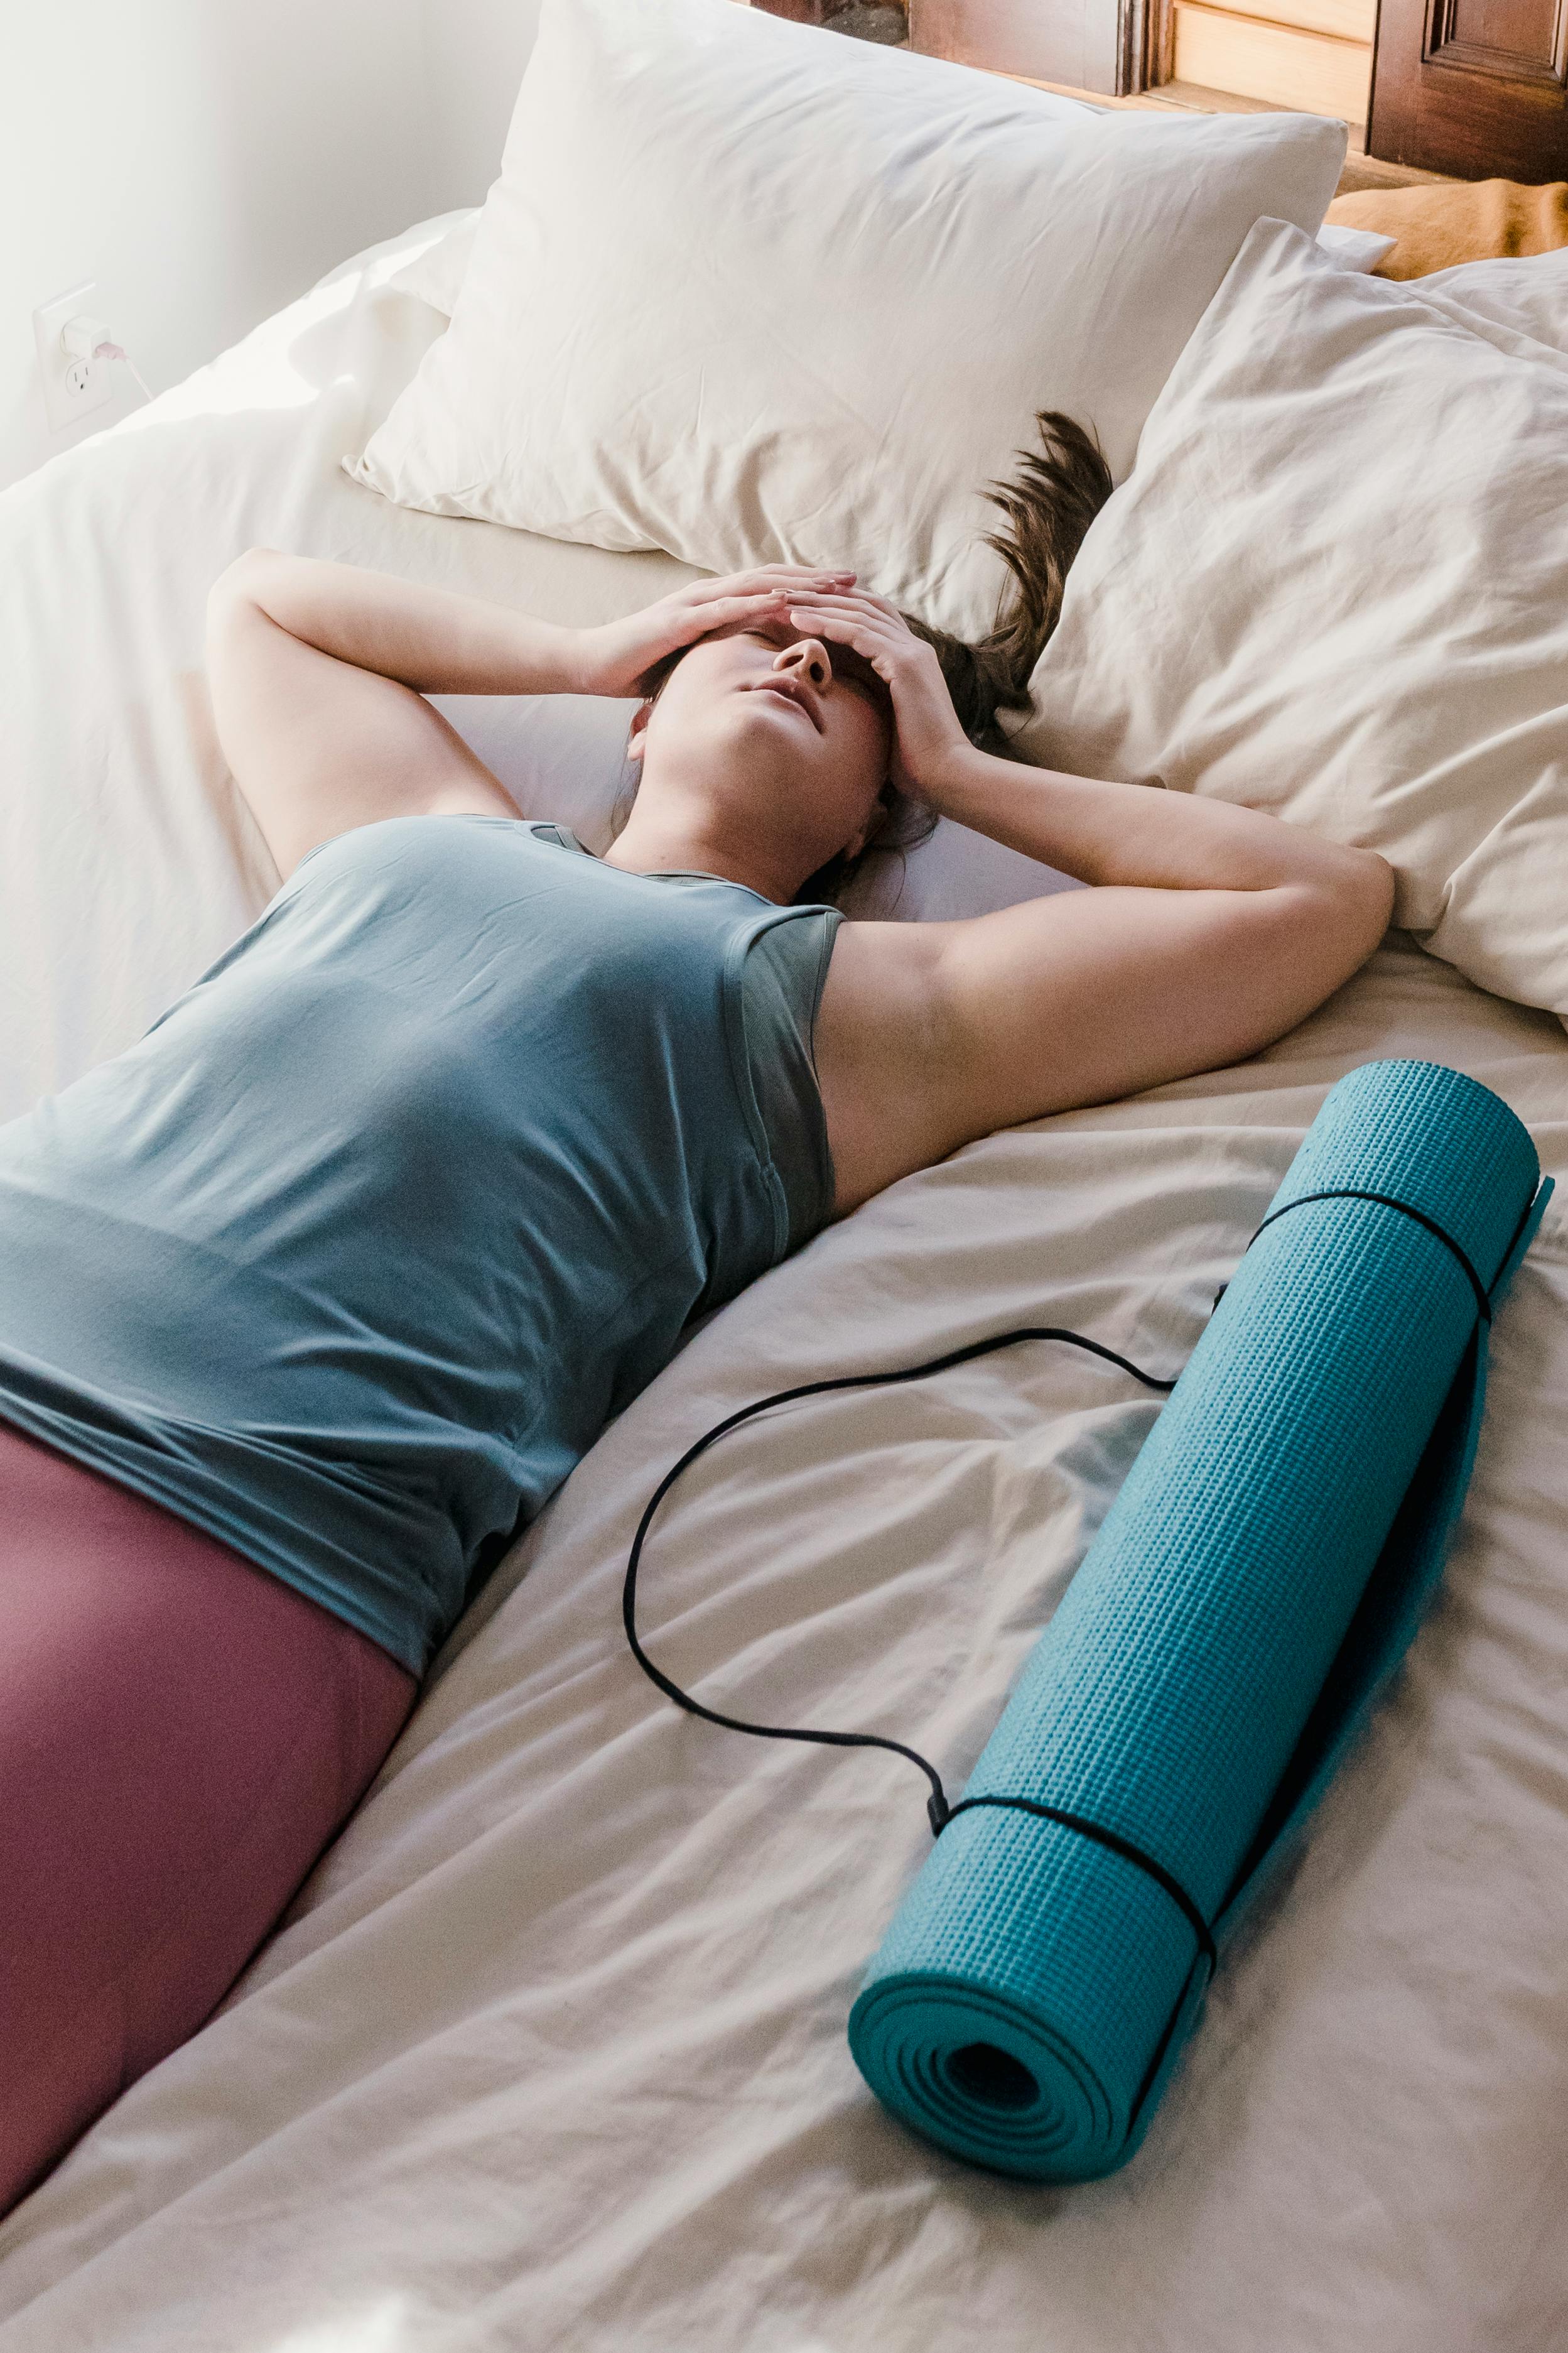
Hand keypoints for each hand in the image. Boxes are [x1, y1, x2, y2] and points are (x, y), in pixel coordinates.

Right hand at [570, 564, 860, 700]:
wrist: (591, 664)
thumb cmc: (639, 668)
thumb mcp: (693, 665)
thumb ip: (722, 660)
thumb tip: (753, 676)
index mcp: (715, 605)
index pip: (771, 589)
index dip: (809, 588)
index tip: (846, 592)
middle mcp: (708, 596)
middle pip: (772, 579)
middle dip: (814, 578)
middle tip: (854, 578)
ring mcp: (693, 604)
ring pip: (754, 587)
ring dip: (794, 584)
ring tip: (830, 586)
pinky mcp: (678, 621)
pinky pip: (723, 608)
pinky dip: (755, 603)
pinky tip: (783, 603)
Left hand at [777, 588, 971, 801]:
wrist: (947, 775)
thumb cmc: (916, 761)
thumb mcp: (887, 723)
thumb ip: (871, 702)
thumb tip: (841, 707)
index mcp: (911, 658)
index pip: (872, 616)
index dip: (837, 606)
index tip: (801, 606)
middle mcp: (914, 647)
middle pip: (864, 605)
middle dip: (823, 596)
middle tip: (785, 593)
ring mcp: (912, 653)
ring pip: (859, 613)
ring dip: (819, 605)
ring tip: (783, 601)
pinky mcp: (906, 664)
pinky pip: (861, 633)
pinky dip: (829, 624)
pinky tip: (800, 621)